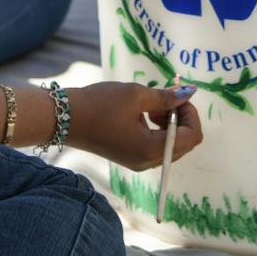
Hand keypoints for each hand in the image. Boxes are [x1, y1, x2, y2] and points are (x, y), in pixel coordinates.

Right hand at [67, 83, 203, 170]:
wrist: (64, 118)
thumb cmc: (99, 104)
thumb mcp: (136, 95)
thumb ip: (166, 97)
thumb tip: (190, 93)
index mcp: (151, 149)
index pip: (191, 137)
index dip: (191, 114)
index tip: (178, 97)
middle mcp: (147, 162)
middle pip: (183, 144)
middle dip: (181, 119)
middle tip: (167, 99)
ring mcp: (138, 162)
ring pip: (171, 146)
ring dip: (170, 124)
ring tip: (153, 105)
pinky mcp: (129, 157)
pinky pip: (156, 147)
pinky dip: (157, 130)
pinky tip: (144, 114)